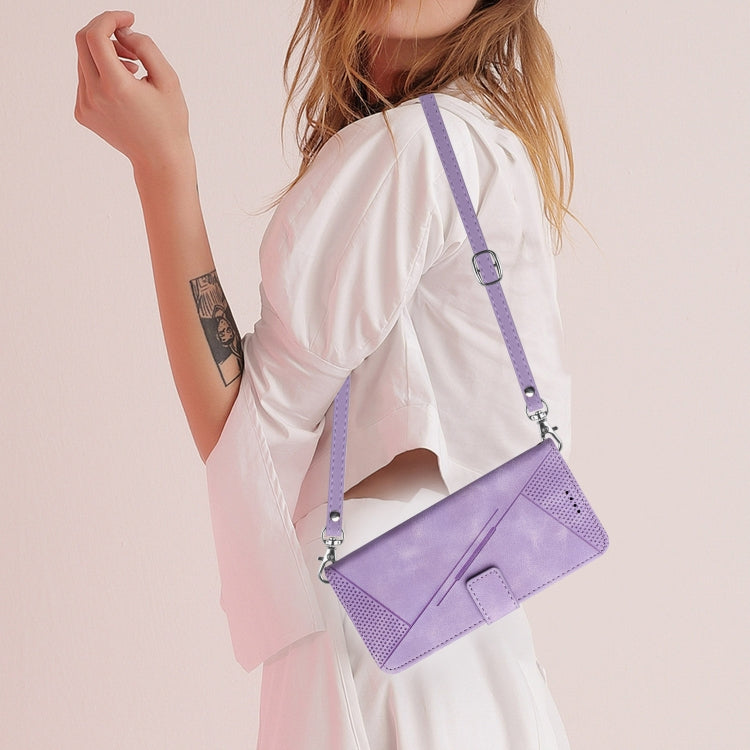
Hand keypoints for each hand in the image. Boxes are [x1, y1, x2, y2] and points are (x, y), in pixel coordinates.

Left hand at [74, 10, 192, 168]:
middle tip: (129, 41)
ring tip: (133, 69)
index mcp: (116, 86)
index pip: (95, 35)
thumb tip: (123, 31)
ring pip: (84, 61)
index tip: (128, 19)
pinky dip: (101, 73)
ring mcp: (84, 106)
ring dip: (105, 54)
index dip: (109, 18)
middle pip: (83, 42)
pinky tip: (124, 88)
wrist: (159, 159)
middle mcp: (94, 95)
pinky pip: (85, 80)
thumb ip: (146, 47)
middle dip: (105, 32)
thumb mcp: (168, 80)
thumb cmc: (169, 121)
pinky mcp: (82, 113)